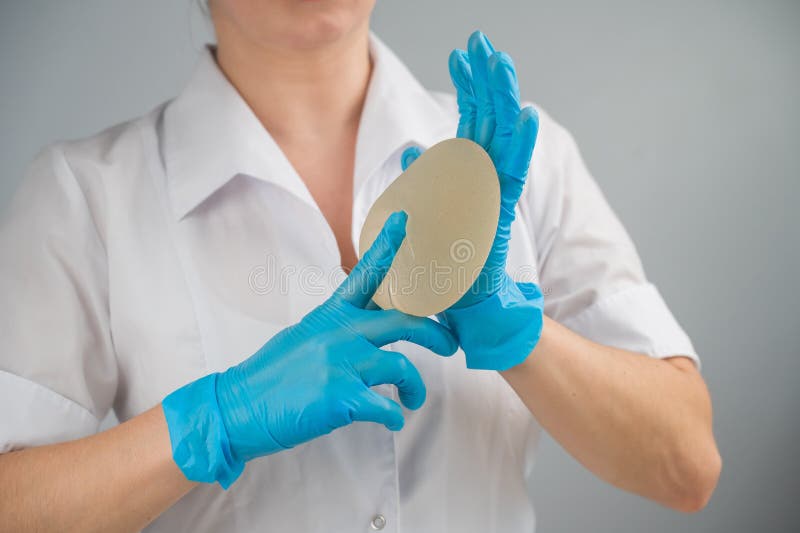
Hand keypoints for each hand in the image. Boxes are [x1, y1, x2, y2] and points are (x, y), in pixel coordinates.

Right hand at [162, 212, 457, 487]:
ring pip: (402, 366)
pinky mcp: (340, 397)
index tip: (405, 221)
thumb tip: (366, 332)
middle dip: (436, 333)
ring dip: (417, 387)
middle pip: (404, 320)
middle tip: (450, 345)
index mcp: (330, 315)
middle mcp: (339, 333)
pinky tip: (393, 421)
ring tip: (413, 400)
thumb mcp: (303, 338)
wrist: (237, 408)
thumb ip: (337, 330)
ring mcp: (339, 363)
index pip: (365, 273)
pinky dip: (395, 417)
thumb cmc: (270, 376)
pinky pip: (386, 406)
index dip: (388, 246)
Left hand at [402, 31, 543, 370]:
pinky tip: (524, 115)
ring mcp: (494, 199)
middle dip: (485, 79)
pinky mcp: (499, 220)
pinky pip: (509, 178)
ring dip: (501, 100)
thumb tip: (412, 149)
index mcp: (465, 179)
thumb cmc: (444, 269)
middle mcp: (484, 184)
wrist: (470, 314)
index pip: (469, 123)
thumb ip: (421, 181)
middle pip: (489, 121)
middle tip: (481, 40)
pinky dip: (520, 148)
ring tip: (500, 60)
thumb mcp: (419, 219)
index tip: (460, 54)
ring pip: (502, 140)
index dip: (467, 88)